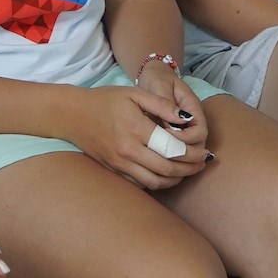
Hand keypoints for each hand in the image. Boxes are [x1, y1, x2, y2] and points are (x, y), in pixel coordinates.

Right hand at [61, 84, 210, 189]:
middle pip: (168, 170)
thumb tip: (187, 117)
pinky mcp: (114, 171)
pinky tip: (167, 174)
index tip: (205, 153)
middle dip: (190, 169)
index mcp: (136, 129)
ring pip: (156, 182)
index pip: (172, 149)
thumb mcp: (134, 94)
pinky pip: (141, 184)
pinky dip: (158, 182)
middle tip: (202, 164)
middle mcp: (128, 150)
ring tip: (188, 171)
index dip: (193, 154)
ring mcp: (120, 164)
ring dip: (176, 180)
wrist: (72, 115)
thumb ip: (162, 105)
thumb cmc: (105, 100)